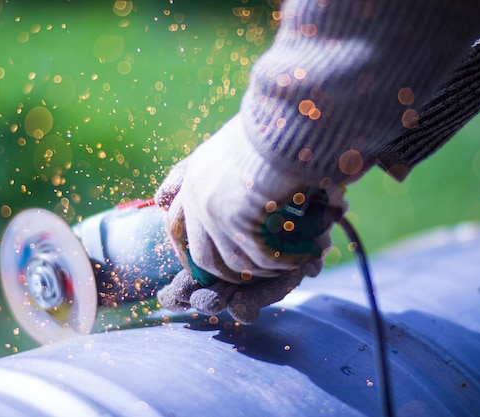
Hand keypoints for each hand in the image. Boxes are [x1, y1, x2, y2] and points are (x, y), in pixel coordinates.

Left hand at [155, 115, 346, 322]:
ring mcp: (214, 210)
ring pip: (231, 264)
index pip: (175, 224)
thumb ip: (220, 171)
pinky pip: (259, 259)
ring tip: (286, 269)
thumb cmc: (275, 126)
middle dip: (225, 273)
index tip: (208, 265)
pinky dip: (282, 265)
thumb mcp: (237, 145)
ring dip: (259, 272)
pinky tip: (304, 259)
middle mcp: (197, 195)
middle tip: (251, 278)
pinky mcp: (238, 221)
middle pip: (200, 255)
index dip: (189, 249)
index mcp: (194, 175)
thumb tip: (202, 198)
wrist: (289, 116)